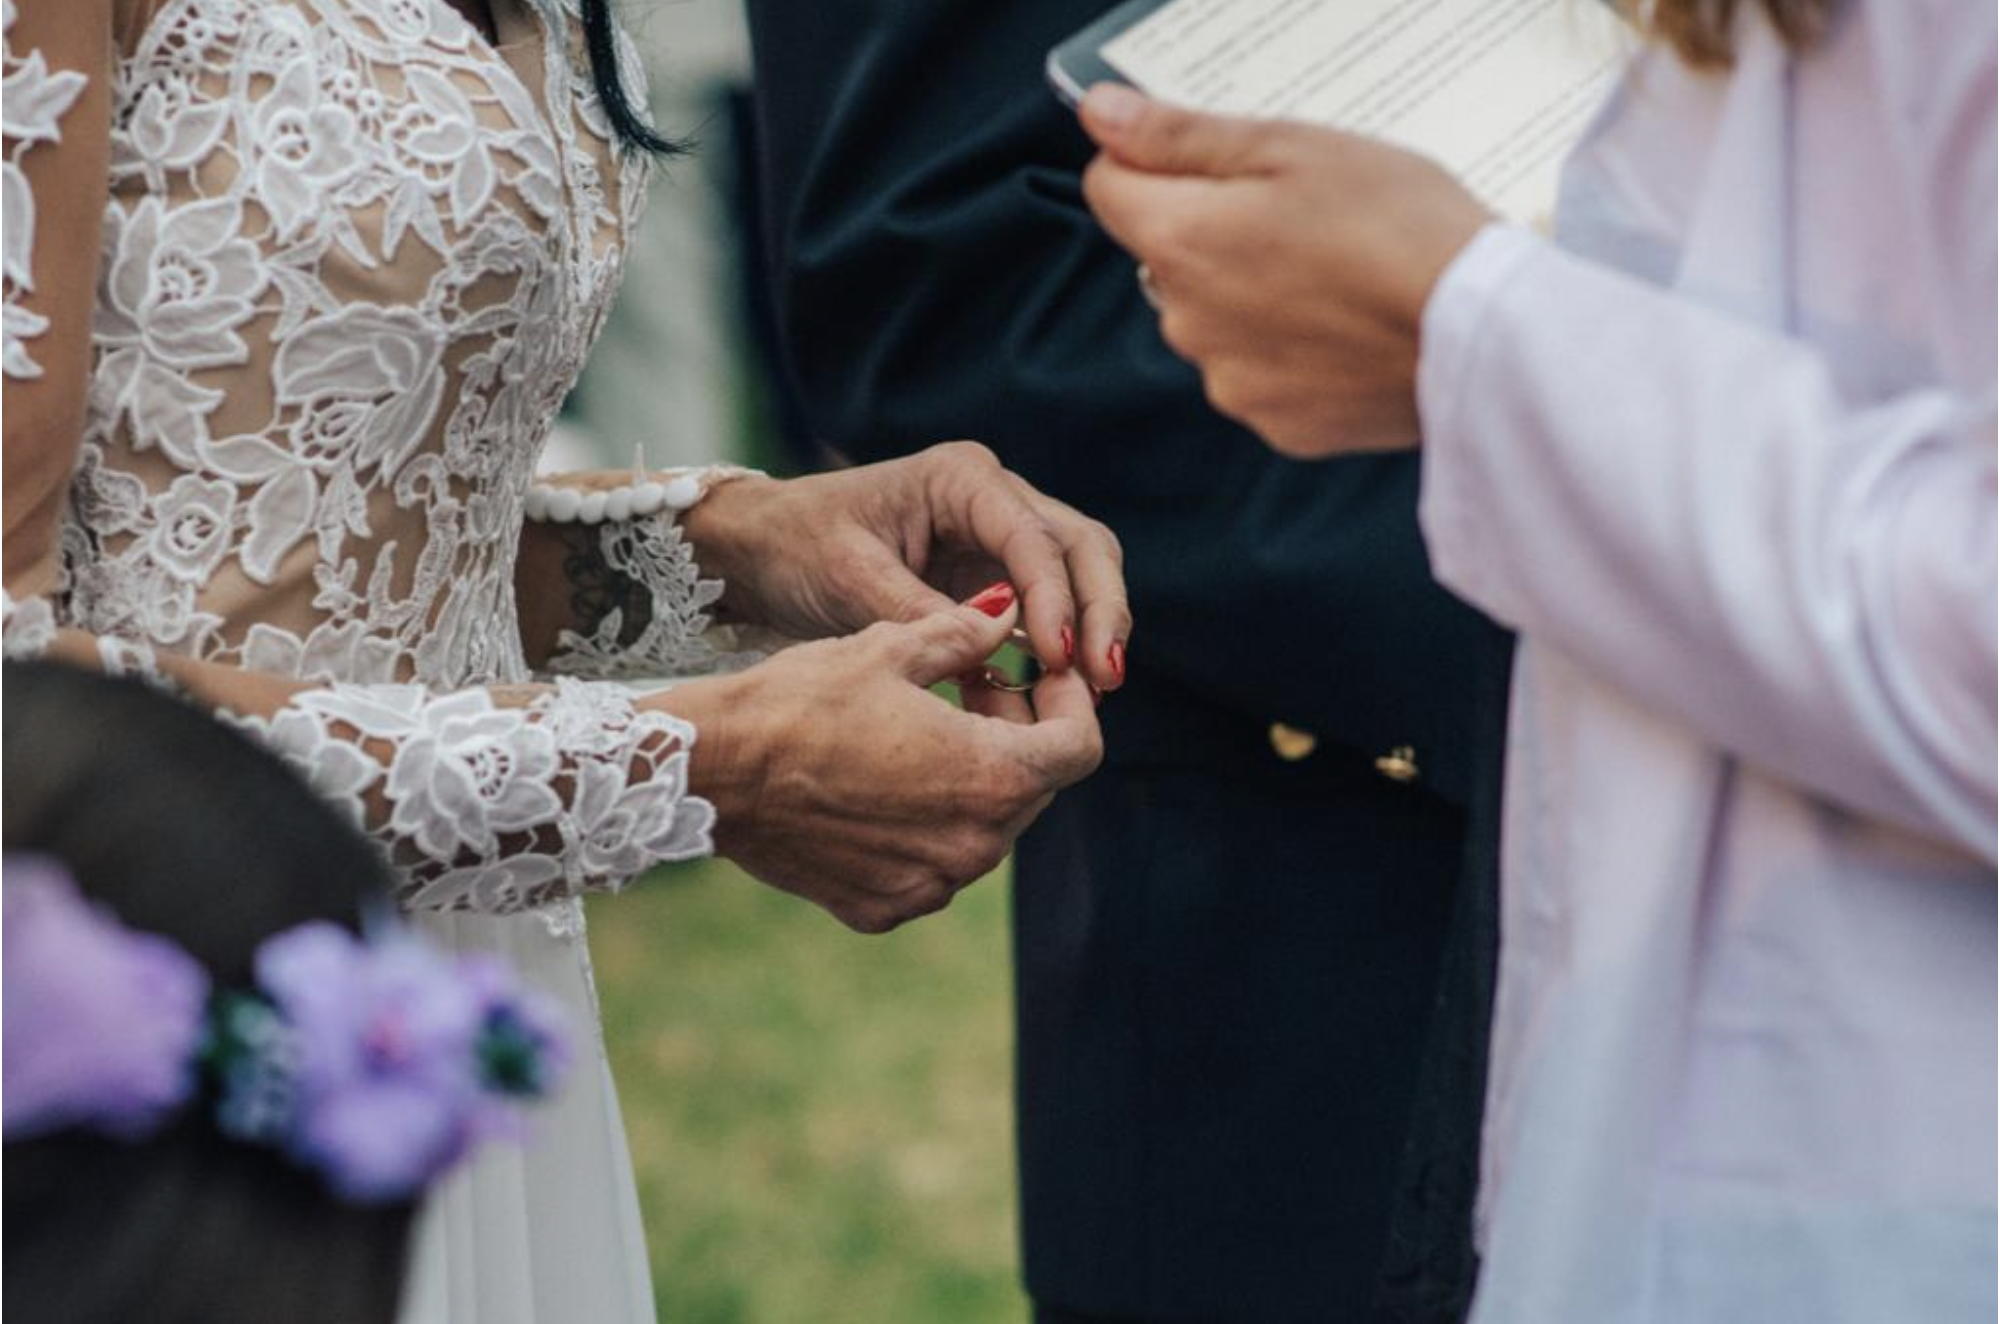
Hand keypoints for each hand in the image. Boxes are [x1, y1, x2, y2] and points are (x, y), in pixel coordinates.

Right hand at [655, 592, 1103, 932]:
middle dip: (1019, 735)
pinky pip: (931, 866)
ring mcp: (930, 885)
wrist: (713, 770)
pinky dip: (923, 828)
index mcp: (992, 776)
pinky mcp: (885, 907)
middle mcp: (974, 845)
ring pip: (985, 829)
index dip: (1071, 703)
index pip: (1080, 747)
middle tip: (975, 688)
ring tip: (922, 733)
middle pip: (1034, 788)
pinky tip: (880, 785)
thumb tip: (1010, 611)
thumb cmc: (801, 699)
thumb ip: (967, 635)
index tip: (1044, 676)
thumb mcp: (891, 648)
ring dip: (971, 781)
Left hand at [683, 442, 1130, 690]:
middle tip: (1105, 679)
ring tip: (1092, 695)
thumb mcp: (848, 578)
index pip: (1034, 537)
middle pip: (1081, 548)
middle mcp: (994, 500)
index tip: (1061, 657)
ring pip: (1077, 577)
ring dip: (1089, 633)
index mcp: (962, 479)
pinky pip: (1044, 612)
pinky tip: (1056, 696)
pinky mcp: (991, 579)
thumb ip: (921, 609)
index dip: (1057, 598)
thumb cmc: (796, 547)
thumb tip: (997, 644)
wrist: (759, 553)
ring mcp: (998, 538)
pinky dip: (1056, 650)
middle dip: (1101, 611)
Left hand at [1077, 85, 1490, 457]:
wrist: (1482, 338)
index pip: (1109, 188)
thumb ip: (1181, 136)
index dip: (1154, 163)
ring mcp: (1229, 383)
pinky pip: (1259, 374)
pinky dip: (1290, 352)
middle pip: (1165, 258)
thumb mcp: (1294, 148)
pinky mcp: (1276, 425)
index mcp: (1180, 242)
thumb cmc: (1401, 226)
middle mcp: (1185, 323)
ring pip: (1212, 320)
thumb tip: (1098, 114)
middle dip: (1213, 232)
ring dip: (1250, 296)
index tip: (1217, 162)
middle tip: (1304, 218)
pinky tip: (1348, 331)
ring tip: (1336, 278)